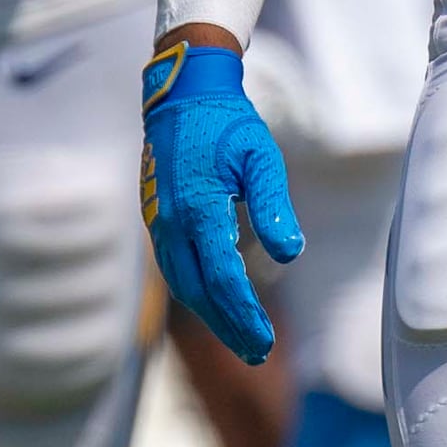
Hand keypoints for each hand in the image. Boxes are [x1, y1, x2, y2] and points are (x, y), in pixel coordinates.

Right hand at [141, 37, 299, 362]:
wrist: (183, 95)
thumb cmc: (229, 125)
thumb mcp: (261, 159)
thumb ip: (274, 207)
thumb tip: (289, 255)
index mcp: (199, 209)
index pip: (222, 277)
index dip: (243, 313)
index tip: (265, 340)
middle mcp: (172, 223)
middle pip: (199, 292)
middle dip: (228, 326)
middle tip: (257, 352)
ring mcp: (159, 223)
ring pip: (182, 284)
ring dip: (211, 315)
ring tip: (240, 337)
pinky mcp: (156, 219)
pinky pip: (175, 268)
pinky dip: (196, 293)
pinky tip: (215, 303)